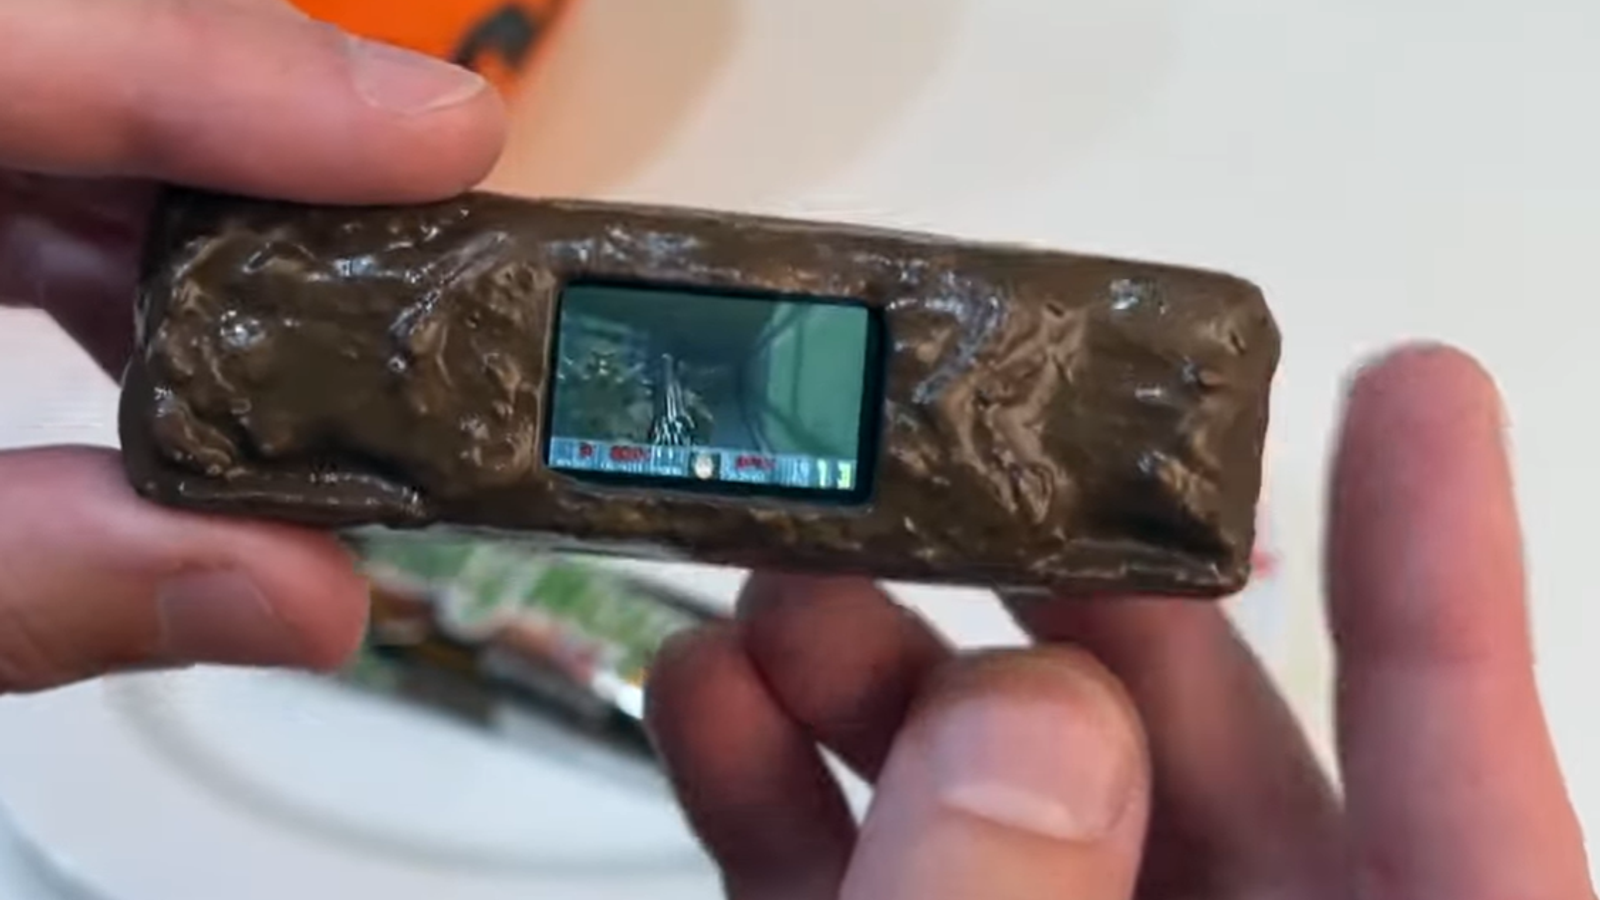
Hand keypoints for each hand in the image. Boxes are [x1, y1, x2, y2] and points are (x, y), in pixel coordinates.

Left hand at [0, 0, 504, 690]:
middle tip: (440, 225)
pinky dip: (129, 235)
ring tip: (343, 310)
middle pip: (77, 42)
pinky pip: (33, 157)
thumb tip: (313, 600)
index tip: (445, 136)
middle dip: (266, 131)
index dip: (236, 70)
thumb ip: (35, 586)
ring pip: (65, 85)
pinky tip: (203, 336)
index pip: (20, 35)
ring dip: (211, 194)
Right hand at [646, 346, 1594, 899]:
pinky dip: (787, 801)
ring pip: (998, 813)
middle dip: (1055, 597)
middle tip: (948, 467)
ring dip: (881, 682)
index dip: (1435, 582)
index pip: (1466, 797)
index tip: (1407, 388)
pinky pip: (869, 891)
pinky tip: (710, 702)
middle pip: (1185, 760)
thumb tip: (1030, 714)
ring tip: (777, 576)